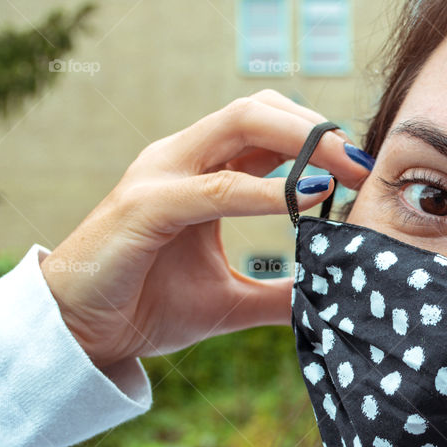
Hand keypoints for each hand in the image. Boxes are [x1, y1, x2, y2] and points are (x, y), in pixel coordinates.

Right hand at [41, 89, 372, 368]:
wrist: (81, 336)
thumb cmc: (146, 306)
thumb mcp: (230, 300)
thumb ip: (278, 292)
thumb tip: (328, 297)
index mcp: (202, 171)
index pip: (268, 128)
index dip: (320, 138)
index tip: (364, 171)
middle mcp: (182, 159)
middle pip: (259, 110)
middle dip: (318, 128)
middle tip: (365, 164)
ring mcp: (161, 175)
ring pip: (239, 125)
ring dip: (302, 141)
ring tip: (347, 170)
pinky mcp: (146, 205)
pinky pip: (218, 187)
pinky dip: (267, 190)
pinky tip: (308, 197)